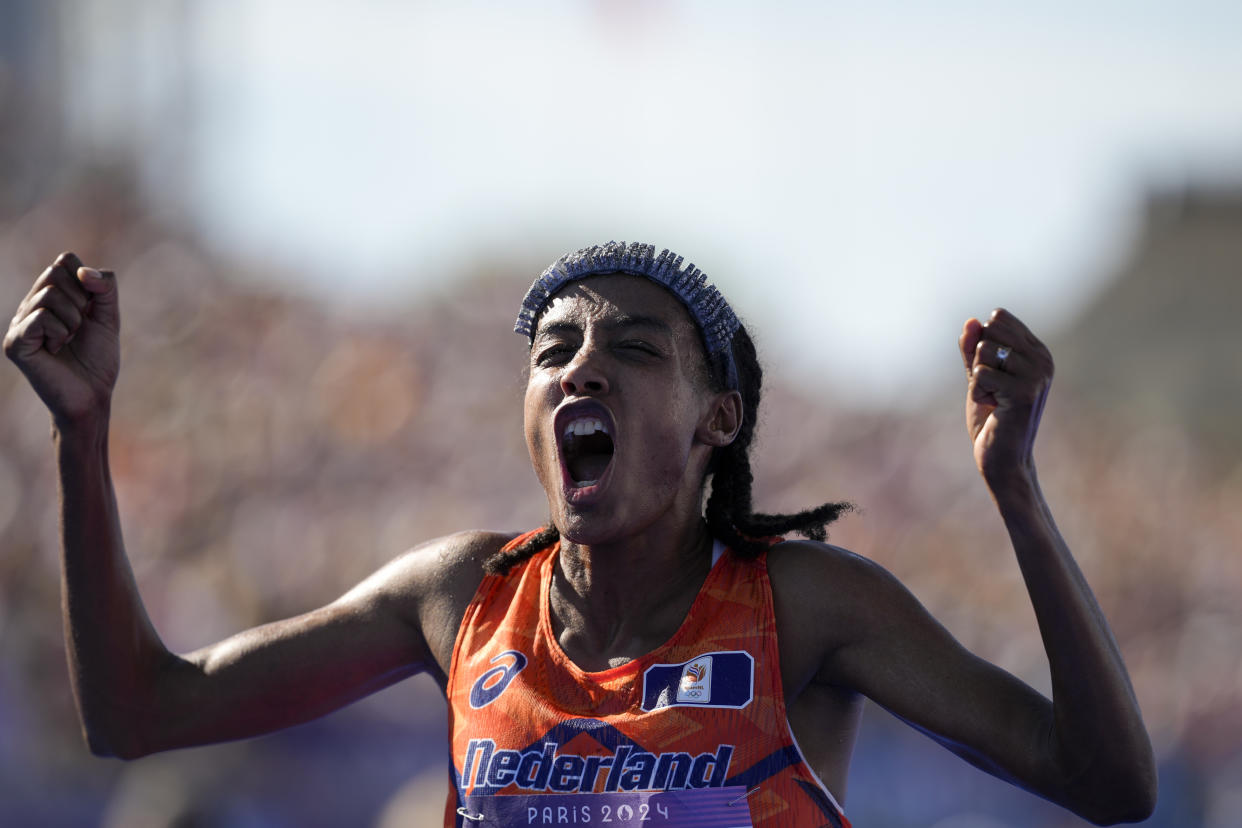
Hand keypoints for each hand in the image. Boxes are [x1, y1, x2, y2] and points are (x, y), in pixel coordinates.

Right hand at [4, 252, 120, 424]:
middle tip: (79, 328)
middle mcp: (30, 305)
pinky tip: (56, 350)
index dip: (86, 280)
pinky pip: (40, 317)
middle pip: (55, 272)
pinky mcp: (15, 342)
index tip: (91, 308)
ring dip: (73, 321)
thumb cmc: (98, 358)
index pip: (65, 260)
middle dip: (81, 300)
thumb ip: (105, 287)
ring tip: (68, 341)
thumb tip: (83, 270)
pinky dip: (59, 333)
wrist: (92, 395)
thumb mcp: (108, 316)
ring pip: (49, 295)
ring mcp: (19, 323)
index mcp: (50, 296)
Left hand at [958, 309, 1052, 484]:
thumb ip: (972, 347)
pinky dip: (977, 392)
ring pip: (983, 351)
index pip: (998, 318)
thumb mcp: (977, 375)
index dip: (982, 343)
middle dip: (978, 359)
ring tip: (994, 399)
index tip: (994, 372)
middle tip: (992, 387)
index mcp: (1036, 350)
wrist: (1002, 457)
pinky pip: (980, 373)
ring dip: (978, 379)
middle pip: (989, 330)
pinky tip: (993, 408)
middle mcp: (1043, 358)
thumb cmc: (990, 416)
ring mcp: (1037, 374)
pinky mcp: (1025, 391)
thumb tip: (971, 321)